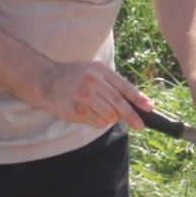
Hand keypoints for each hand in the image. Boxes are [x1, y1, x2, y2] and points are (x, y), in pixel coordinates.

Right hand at [36, 60, 152, 128]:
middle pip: (119, 103)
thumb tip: (133, 102)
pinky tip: (89, 114)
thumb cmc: (73, 77)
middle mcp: (93, 82)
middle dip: (132, 116)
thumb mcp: (93, 72)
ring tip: (99, 111)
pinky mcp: (78, 110)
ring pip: (109, 115)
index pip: (124, 86)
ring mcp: (85, 96)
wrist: (45, 81)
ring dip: (110, 118)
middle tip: (140, 126)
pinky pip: (97, 122)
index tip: (150, 108)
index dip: (138, 99)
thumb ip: (110, 84)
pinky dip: (98, 122)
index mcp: (100, 70)